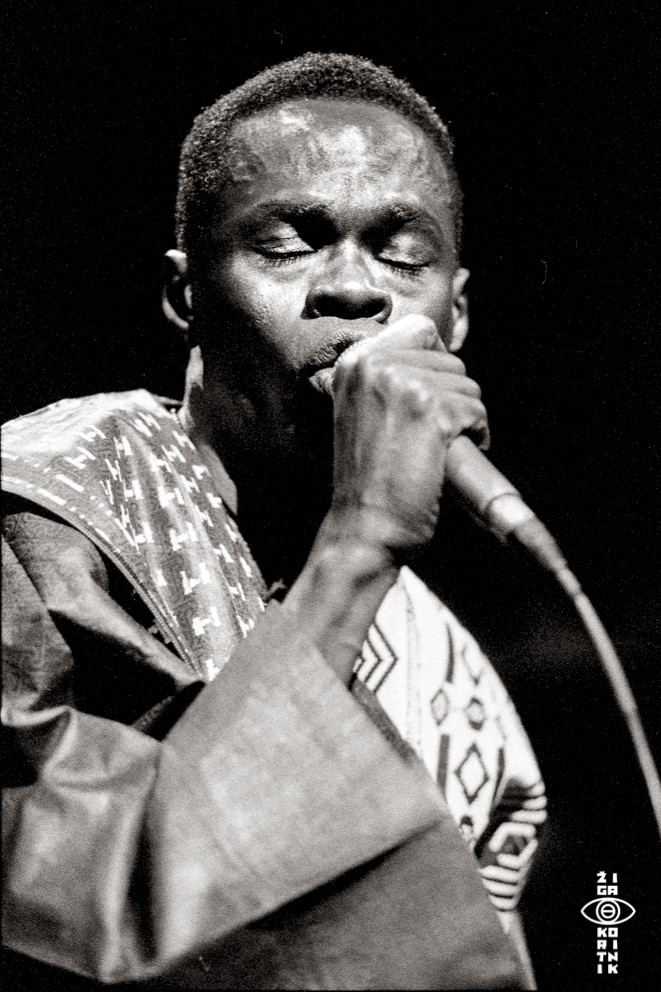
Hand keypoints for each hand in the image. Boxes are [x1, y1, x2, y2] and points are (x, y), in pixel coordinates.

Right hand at [327, 314, 488, 561]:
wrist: (363, 529)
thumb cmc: (369, 481)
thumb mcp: (363, 412)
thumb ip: (391, 377)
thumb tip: (438, 347)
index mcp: (354, 361)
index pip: (421, 329)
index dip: (437, 365)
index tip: (426, 404)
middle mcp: (374, 363)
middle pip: (452, 360)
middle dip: (452, 400)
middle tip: (424, 440)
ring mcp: (403, 384)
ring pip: (469, 386)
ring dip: (463, 421)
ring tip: (430, 454)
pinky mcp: (431, 410)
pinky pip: (477, 412)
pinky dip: (474, 438)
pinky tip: (443, 462)